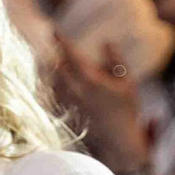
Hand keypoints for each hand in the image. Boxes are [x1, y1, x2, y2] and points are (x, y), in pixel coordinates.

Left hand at [54, 43, 153, 174]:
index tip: (54, 30)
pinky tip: (47, 84)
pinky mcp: (64, 115)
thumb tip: (106, 41)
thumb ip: (116, 61)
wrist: (119, 144)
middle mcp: (75, 91)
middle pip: (55, 67)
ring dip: (48, 70)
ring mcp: (68, 104)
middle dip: (53, 55)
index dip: (62, 41)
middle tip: (51, 46)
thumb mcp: (127, 83)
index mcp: (91, 80)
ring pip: (50, 81)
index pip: (71, 55)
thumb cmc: (126, 112)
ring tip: (48, 62)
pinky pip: (49, 97)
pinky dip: (47, 88)